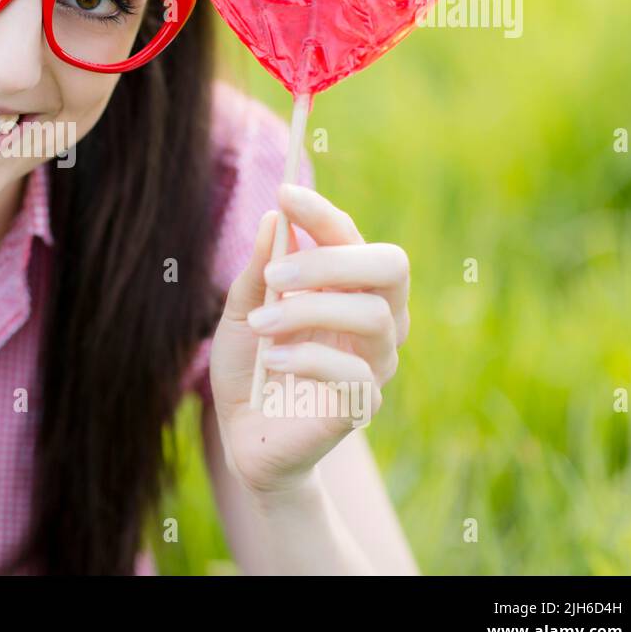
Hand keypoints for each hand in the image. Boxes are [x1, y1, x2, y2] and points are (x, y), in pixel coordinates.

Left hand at [208, 183, 409, 497]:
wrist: (244, 436)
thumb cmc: (249, 367)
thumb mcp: (240, 313)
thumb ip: (257, 271)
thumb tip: (273, 216)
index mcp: (346, 289)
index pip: (353, 238)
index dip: (325, 214)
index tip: (285, 194)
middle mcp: (373, 319)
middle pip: (390, 266)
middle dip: (333, 259)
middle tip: (276, 274)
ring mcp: (374, 362)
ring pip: (375, 315)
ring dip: (310, 311)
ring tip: (260, 324)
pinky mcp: (364, 404)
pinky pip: (354, 372)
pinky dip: (307, 358)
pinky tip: (271, 361)